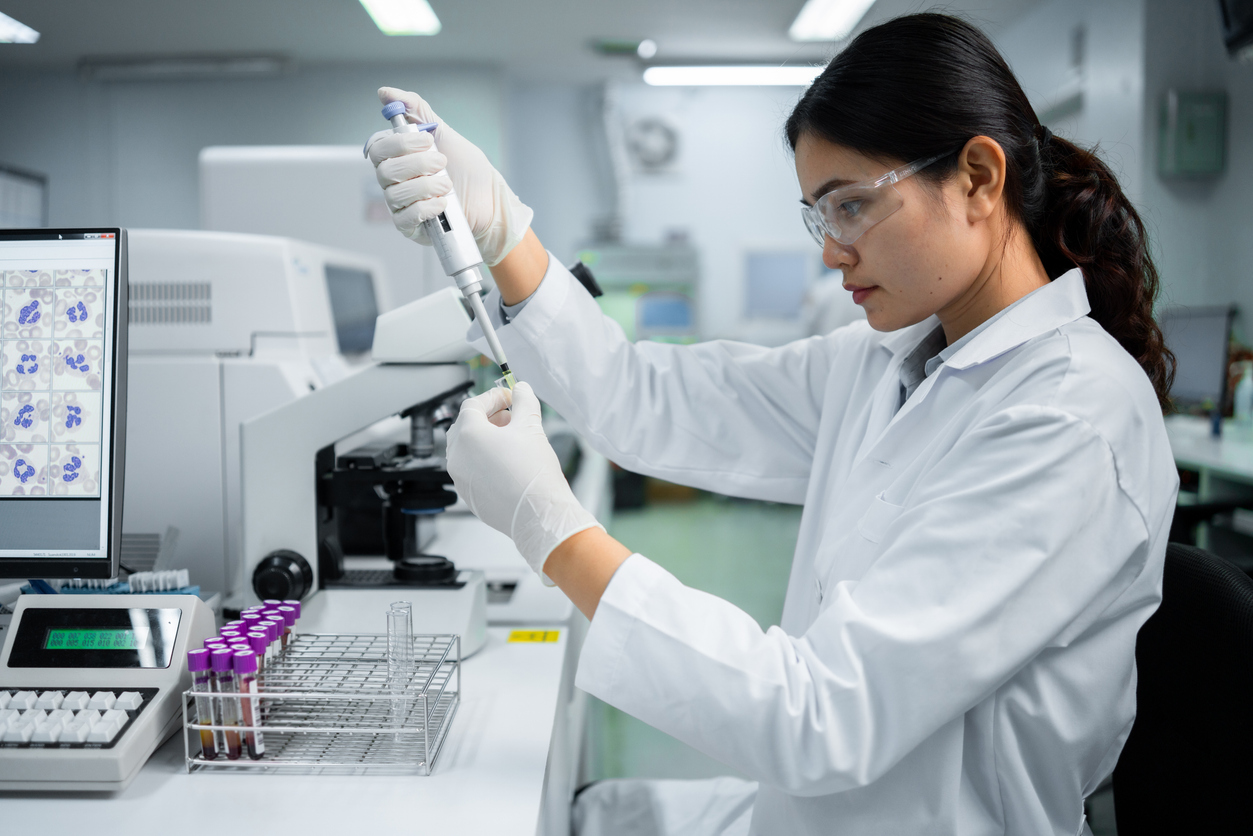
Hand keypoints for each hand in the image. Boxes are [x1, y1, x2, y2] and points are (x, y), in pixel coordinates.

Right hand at [366, 87, 532, 265]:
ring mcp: (400, 205)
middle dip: (417, 164)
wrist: (490, 200)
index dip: (399, 143)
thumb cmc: (467, 169)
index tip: (428, 141)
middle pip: (384, 170)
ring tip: (447, 185)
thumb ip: (417, 110)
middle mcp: (394, 181)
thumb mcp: (445, 133)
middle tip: (442, 163)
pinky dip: (425, 208)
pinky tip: (443, 204)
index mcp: (397, 158)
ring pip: (395, 194)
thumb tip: (385, 93)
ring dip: (426, 186)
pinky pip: (405, 218)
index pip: (378, 148)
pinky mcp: (410, 227)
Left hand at [446, 383, 601, 576]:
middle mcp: (457, 457)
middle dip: (488, 417)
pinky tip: (508, 464)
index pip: (472, 405)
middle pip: (465, 426)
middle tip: (510, 417)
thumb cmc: (533, 473)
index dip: (493, 397)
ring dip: (485, 439)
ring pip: (466, 449)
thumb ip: (523, 402)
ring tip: (512, 440)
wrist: (539, 515)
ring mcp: (460, 479)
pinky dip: (485, 461)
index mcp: (468, 435)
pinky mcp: (468, 496)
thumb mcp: (531, 427)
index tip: (510, 397)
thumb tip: (521, 390)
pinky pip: (471, 470)